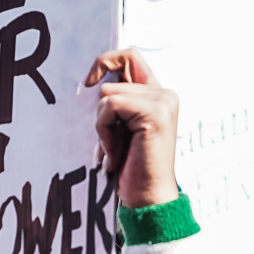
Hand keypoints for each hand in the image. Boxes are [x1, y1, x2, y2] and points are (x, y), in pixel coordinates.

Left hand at [85, 49, 178, 210]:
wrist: (148, 198)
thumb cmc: (131, 168)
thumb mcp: (121, 129)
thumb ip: (117, 103)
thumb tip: (92, 82)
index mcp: (158, 95)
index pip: (130, 56)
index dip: (106, 61)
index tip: (88, 82)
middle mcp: (164, 94)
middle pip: (113, 77)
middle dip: (102, 112)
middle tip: (111, 142)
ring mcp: (162, 101)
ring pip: (108, 94)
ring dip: (102, 126)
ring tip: (114, 150)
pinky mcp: (154, 113)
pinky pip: (111, 106)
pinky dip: (104, 131)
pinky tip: (115, 152)